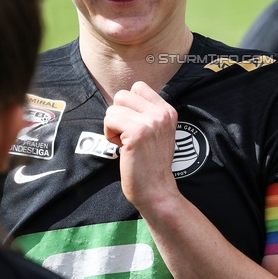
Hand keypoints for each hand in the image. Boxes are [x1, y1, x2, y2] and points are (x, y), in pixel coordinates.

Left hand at [104, 81, 179, 210]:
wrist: (157, 191)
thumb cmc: (151, 165)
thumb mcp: (158, 133)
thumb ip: (147, 114)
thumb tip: (122, 101)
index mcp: (168, 111)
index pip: (138, 88)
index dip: (128, 106)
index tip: (133, 126)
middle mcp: (162, 113)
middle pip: (123, 95)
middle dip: (118, 114)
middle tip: (126, 135)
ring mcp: (151, 121)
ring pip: (113, 108)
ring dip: (112, 126)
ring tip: (125, 143)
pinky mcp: (137, 132)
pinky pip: (110, 119)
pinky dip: (109, 134)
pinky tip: (121, 147)